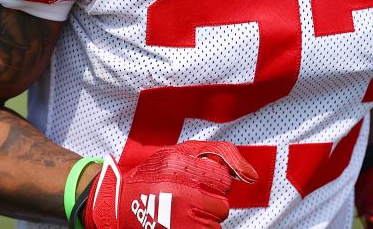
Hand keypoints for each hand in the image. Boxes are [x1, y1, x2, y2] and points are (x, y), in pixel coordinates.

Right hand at [83, 141, 258, 228]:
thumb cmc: (155, 175)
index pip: (222, 181)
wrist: (120, 204)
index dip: (212, 183)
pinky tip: (182, 222)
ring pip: (215, 224)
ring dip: (204, 219)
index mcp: (179, 165)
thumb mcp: (183, 152)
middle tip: (188, 199)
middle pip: (222, 206)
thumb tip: (252, 175)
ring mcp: (177, 218)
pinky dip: (198, 228)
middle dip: (210, 203)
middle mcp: (178, 192)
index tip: (196, 182)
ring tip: (183, 212)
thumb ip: (221, 154)